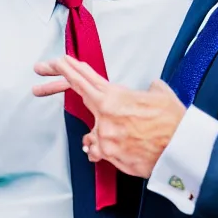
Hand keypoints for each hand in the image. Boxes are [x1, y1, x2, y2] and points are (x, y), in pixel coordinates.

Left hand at [34, 55, 185, 177]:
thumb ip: (149, 88)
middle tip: (37, 82)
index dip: (68, 68)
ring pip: (89, 130)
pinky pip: (96, 150)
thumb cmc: (172, 121)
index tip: (55, 62)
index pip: (85, 78)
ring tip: (118, 131)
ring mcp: (104, 137)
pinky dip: (101, 148)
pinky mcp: (109, 155)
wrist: (180, 148)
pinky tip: (107, 147)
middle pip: (77, 94)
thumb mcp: (160, 94)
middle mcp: (105, 115)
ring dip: (97, 129)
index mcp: (115, 96)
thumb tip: (150, 87)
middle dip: (55, 84)